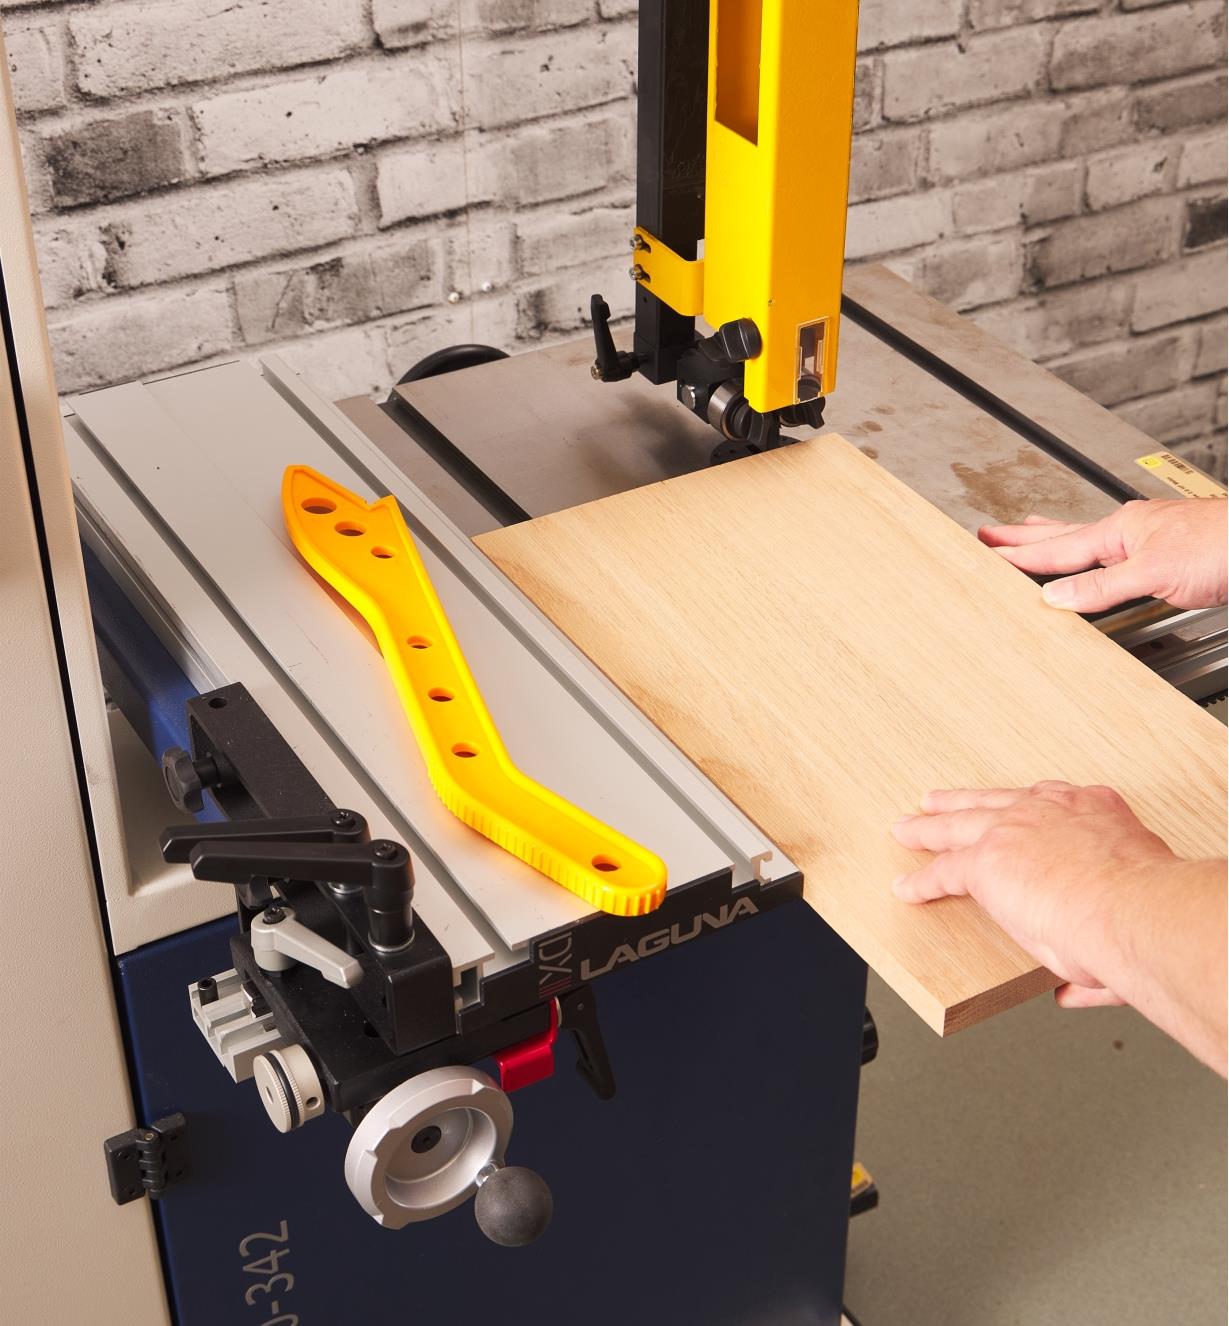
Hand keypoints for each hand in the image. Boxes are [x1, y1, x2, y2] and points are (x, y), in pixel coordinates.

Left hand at [891, 782, 1176, 1005]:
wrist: (1135, 910)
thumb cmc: (1147, 912)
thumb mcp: (1136, 902)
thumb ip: (1099, 944)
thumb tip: (1079, 988)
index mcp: (1093, 811)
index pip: (1049, 802)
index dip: (1025, 808)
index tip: (1015, 813)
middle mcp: (1049, 811)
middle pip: (993, 801)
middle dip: (964, 802)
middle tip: (938, 802)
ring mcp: (1013, 831)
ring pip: (957, 824)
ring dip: (929, 828)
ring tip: (908, 830)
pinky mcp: (984, 862)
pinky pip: (942, 871)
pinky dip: (922, 882)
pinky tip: (908, 888)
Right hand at [979, 498, 1226, 612]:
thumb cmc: (1223, 546)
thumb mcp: (1155, 572)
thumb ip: (1102, 586)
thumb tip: (1056, 597)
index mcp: (1121, 531)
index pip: (1058, 549)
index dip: (1020, 555)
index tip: (986, 553)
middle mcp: (1131, 531)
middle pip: (1065, 536)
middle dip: (1025, 537)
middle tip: (989, 533)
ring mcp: (1148, 539)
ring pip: (1088, 539)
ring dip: (1054, 538)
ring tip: (1029, 529)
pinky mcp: (1166, 553)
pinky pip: (1111, 553)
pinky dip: (1089, 553)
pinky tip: (1096, 553)